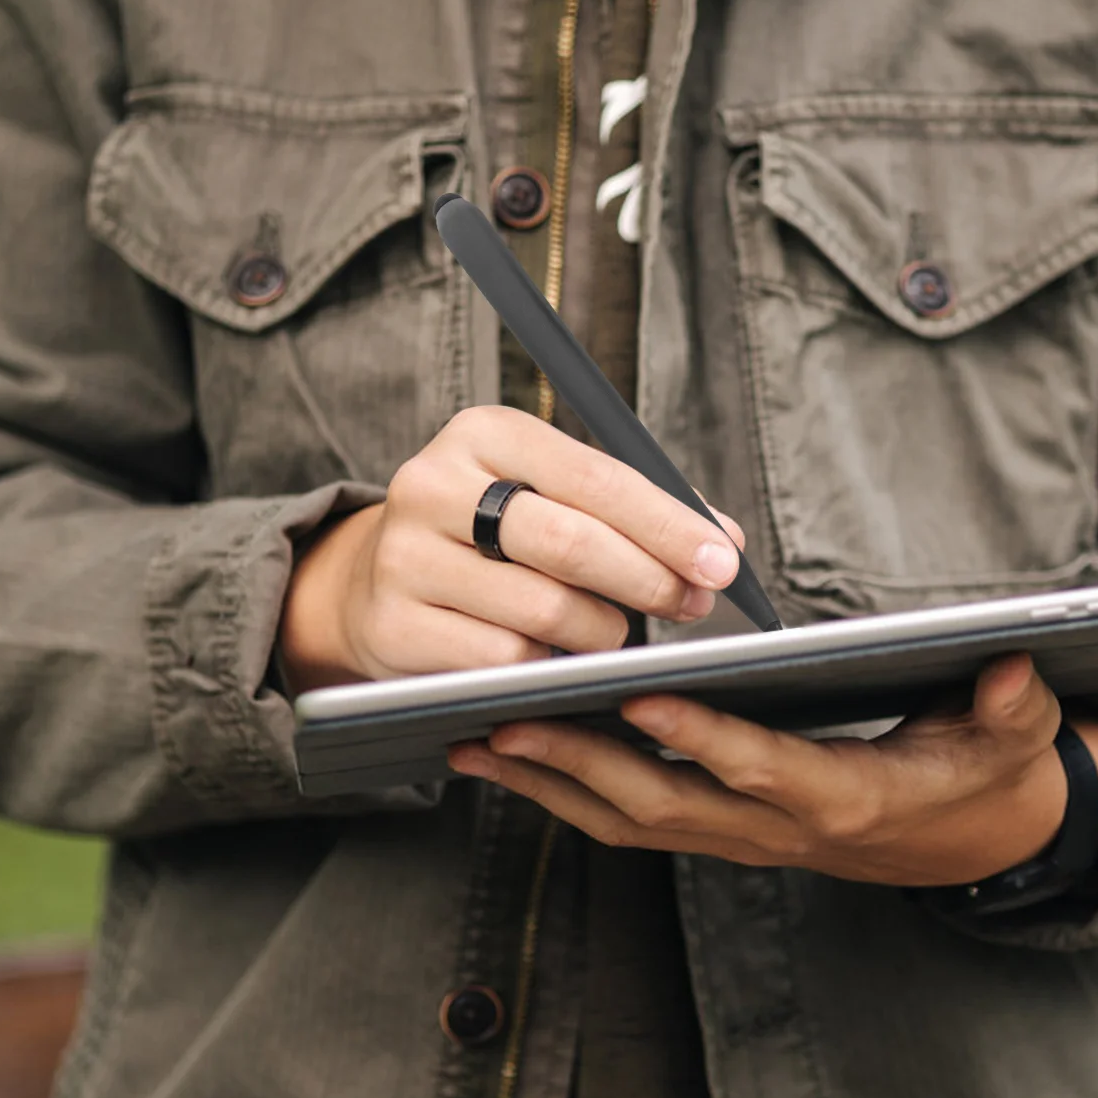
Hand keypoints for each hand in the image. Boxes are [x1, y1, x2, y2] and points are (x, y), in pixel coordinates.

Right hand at [278, 406, 744, 691]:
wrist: (373, 580)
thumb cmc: (492, 534)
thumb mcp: (551, 494)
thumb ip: (634, 509)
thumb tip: (724, 541)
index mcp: (485, 432)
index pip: (597, 478)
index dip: (668, 525)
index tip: (722, 561)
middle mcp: (433, 484)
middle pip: (571, 542)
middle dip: (649, 580)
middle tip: (692, 605)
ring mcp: (406, 556)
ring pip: (544, 609)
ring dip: (603, 632)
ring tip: (617, 634)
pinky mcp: (395, 625)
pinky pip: (505, 660)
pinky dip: (550, 665)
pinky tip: (559, 659)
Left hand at [447, 652, 1097, 885]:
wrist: (970, 842)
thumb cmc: (985, 775)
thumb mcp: (1015, 740)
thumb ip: (1012, 706)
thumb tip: (1015, 665)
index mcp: (848, 800)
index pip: (762, 771)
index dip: (702, 740)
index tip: (637, 700)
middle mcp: (780, 831)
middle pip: (666, 807)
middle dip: (579, 768)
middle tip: (498, 724)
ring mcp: (744, 839)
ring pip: (632, 822)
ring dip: (549, 787)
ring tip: (471, 742)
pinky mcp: (722, 832)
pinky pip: (634, 822)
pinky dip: (568, 794)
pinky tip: (514, 758)